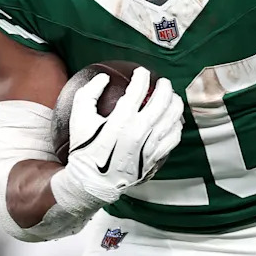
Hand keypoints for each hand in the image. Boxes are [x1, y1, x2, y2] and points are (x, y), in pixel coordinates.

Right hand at [61, 68, 183, 204]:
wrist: (92, 183)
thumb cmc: (85, 150)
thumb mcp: (79, 119)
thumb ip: (89, 93)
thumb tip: (103, 77)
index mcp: (121, 121)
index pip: (138, 90)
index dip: (142, 77)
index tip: (141, 72)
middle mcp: (140, 131)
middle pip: (162, 100)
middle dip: (164, 86)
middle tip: (162, 82)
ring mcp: (151, 144)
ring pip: (173, 116)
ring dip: (174, 101)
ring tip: (171, 96)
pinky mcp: (156, 156)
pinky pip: (175, 136)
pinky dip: (177, 123)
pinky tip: (173, 119)